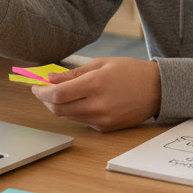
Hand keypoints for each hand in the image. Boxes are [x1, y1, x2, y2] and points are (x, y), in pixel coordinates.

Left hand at [30, 57, 160, 131]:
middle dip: (46, 100)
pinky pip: (82, 121)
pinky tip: (84, 101)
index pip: (57, 94)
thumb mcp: (101, 64)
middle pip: (58, 108)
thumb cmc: (130, 72)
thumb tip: (49, 79)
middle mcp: (97, 105)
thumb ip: (73, 74)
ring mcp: (102, 119)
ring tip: (64, 93)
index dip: (41, 91)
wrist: (157, 90)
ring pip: (68, 116)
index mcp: (95, 84)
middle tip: (44, 90)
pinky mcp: (106, 128)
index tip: (35, 86)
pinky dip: (76, 111)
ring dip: (60, 105)